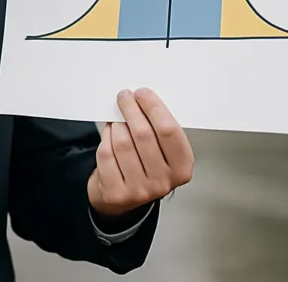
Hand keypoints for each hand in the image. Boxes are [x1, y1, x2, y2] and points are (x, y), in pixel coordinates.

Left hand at [87, 88, 193, 218]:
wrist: (125, 195)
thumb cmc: (146, 162)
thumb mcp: (163, 148)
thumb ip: (158, 126)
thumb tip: (142, 97)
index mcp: (181, 167)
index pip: (169, 131)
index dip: (154, 107)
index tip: (142, 93)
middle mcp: (163, 182)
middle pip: (144, 134)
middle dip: (131, 109)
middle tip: (124, 96)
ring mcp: (140, 190)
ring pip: (122, 142)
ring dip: (117, 124)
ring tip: (117, 119)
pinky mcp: (117, 193)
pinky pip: (107, 153)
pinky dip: (106, 138)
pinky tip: (110, 135)